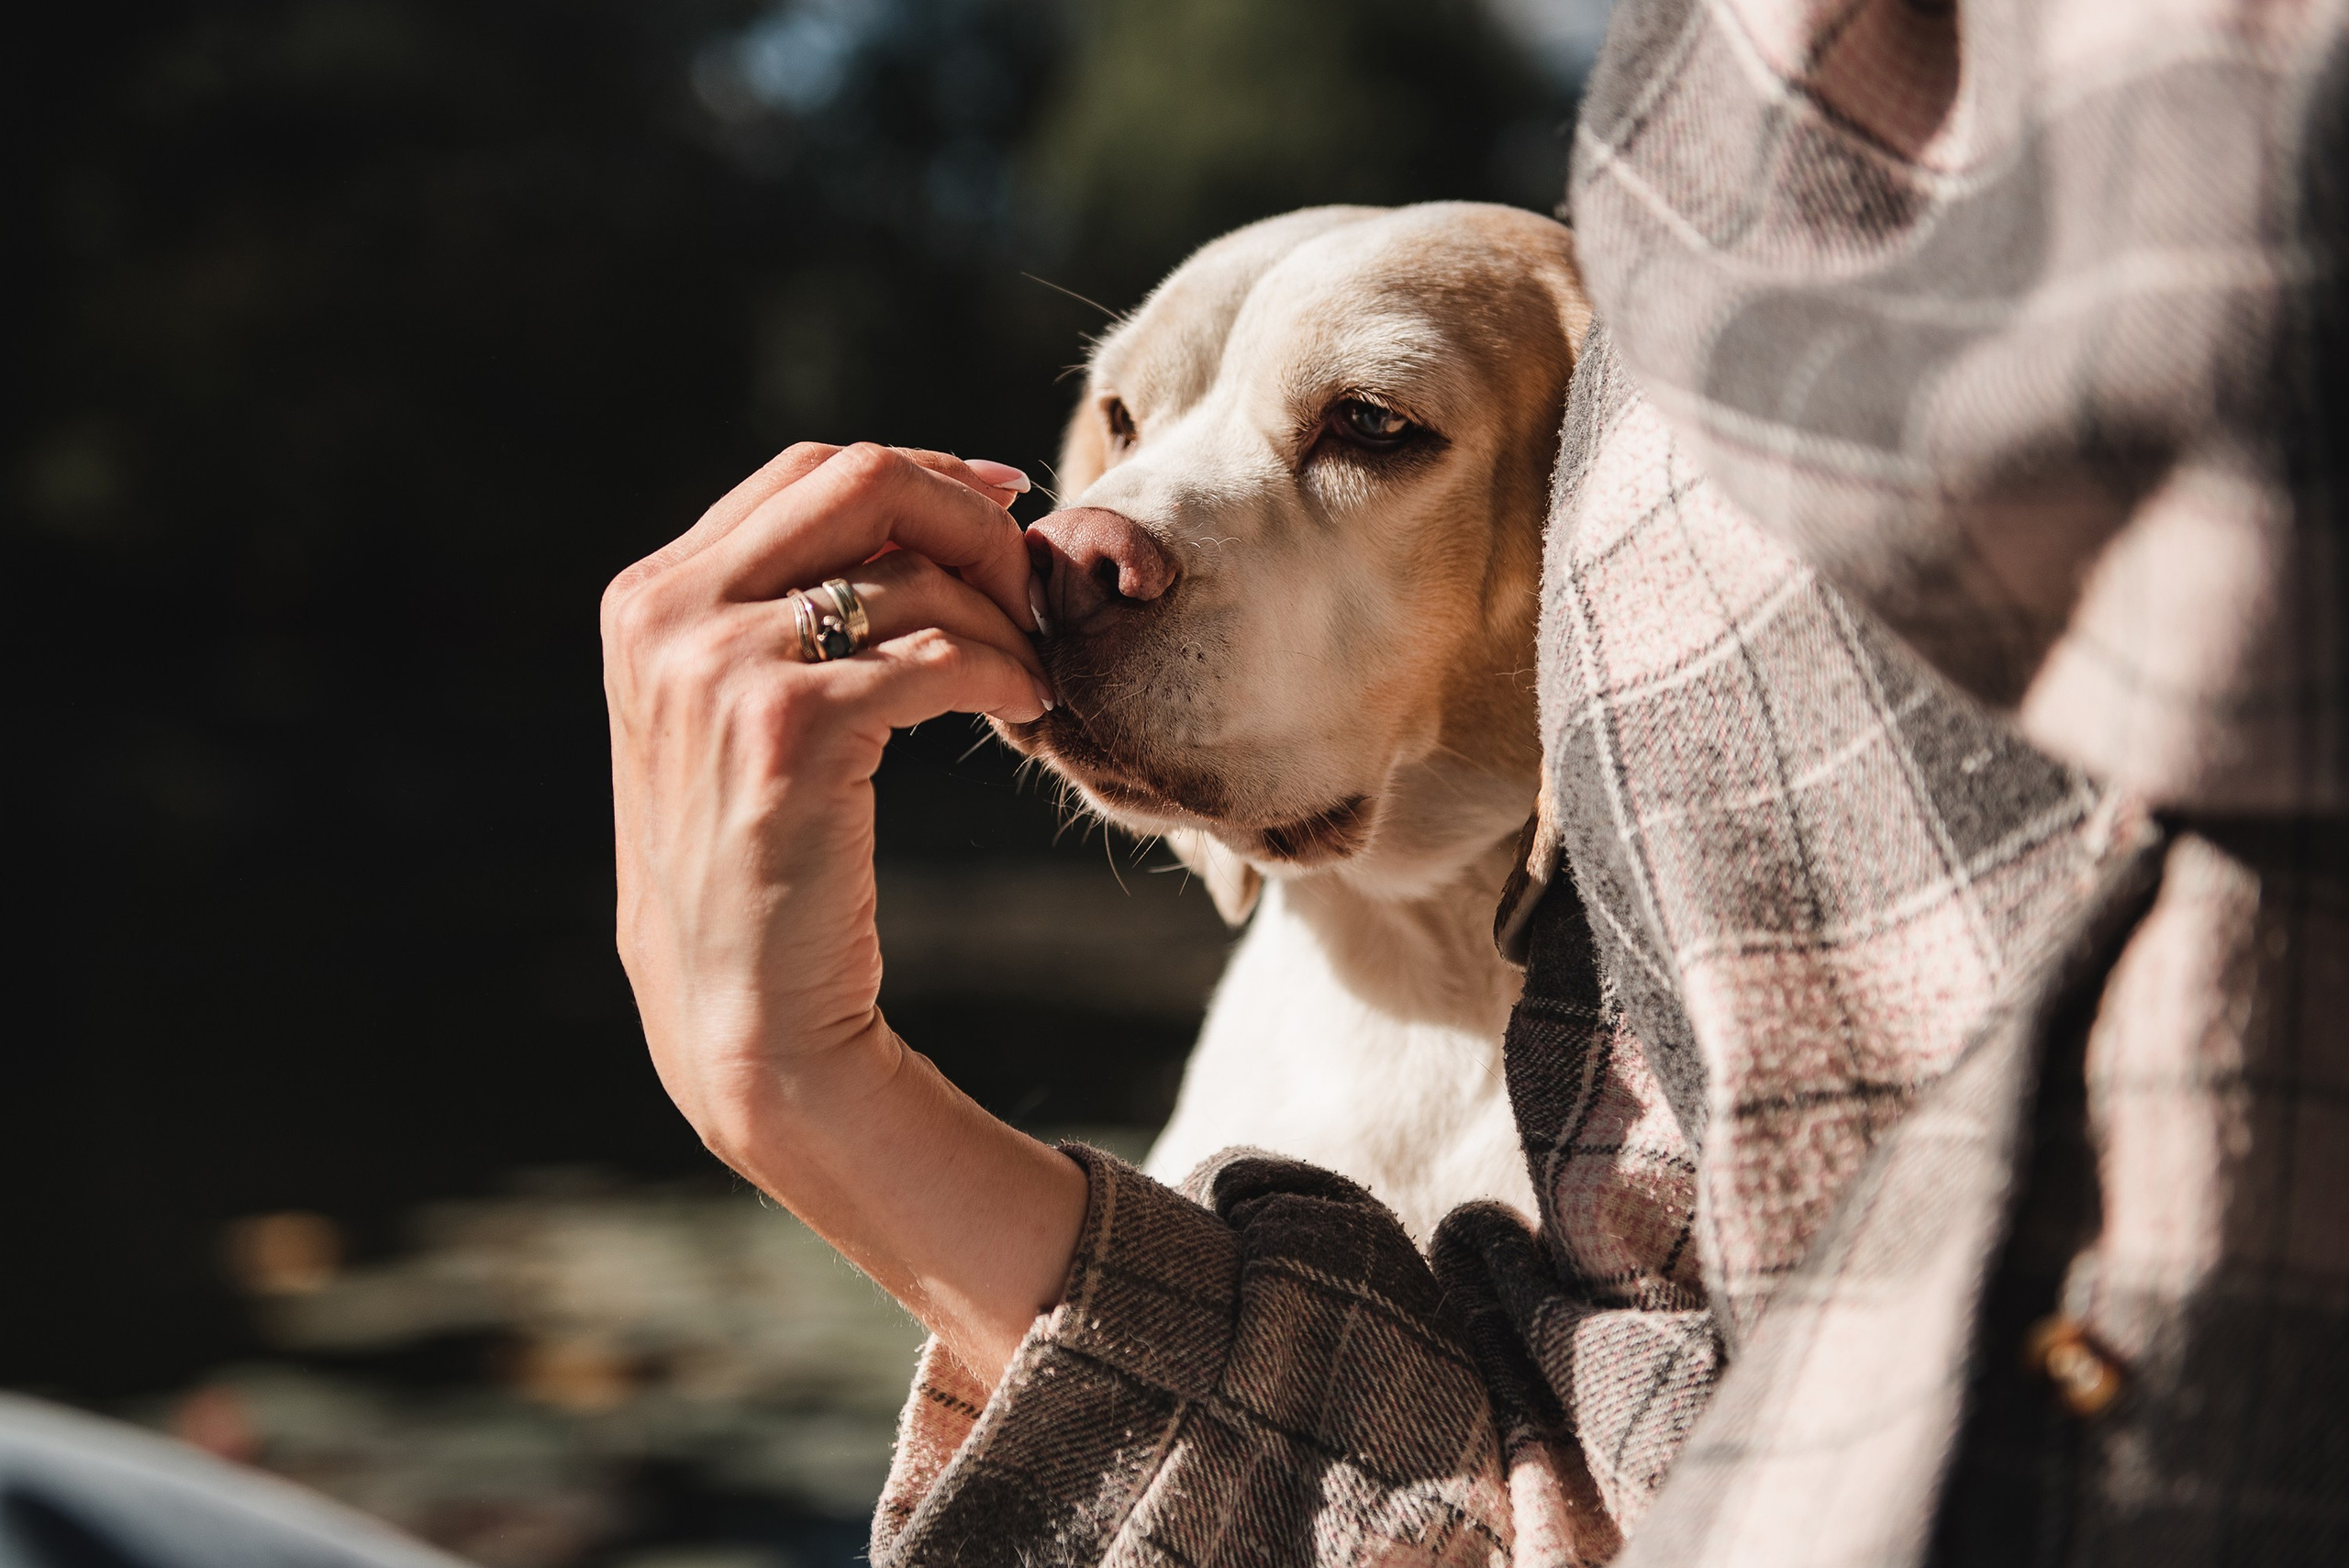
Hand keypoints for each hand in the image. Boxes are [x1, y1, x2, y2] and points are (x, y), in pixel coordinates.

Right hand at [602, 442, 1086, 1383]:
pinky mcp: (790, 729)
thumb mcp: (731, 717)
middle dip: (972, 518)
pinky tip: (1025, 707)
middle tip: (1032, 583)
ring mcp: (720, 667)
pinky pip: (940, 655)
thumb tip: (921, 511)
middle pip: (862, 478)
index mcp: (649, 598)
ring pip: (914, 575)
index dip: (927, 474)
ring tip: (1030, 674)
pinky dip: (1003, 671)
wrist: (745, 1018)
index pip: (811, 469)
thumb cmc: (761, 871)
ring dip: (999, 618)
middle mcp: (668, 614)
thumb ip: (779, 612)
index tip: (1006, 505)